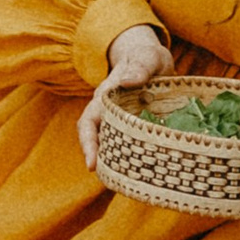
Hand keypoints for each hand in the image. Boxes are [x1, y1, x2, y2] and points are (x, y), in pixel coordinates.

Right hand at [78, 24, 169, 170]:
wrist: (152, 59)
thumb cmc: (147, 57)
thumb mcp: (147, 57)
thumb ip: (140, 66)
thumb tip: (127, 81)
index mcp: (106, 97)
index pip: (89, 122)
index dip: (88, 143)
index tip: (91, 164)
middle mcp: (110, 113)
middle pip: (98, 141)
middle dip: (101, 162)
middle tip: (114, 182)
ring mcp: (123, 122)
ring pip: (113, 147)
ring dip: (117, 164)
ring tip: (129, 182)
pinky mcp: (136, 129)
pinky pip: (130, 147)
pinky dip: (133, 160)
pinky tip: (145, 174)